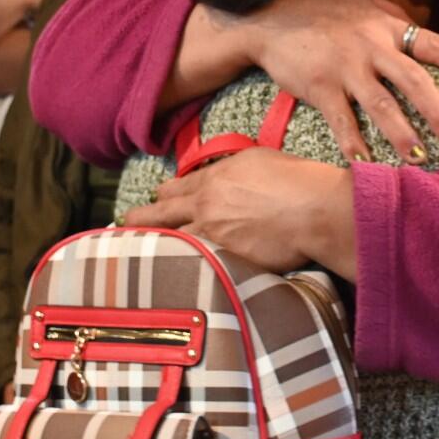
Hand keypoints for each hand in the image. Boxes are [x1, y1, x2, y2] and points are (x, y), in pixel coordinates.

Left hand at [127, 148, 358, 278]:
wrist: (315, 209)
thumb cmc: (296, 180)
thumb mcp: (259, 160)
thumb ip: (234, 168)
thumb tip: (224, 175)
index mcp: (214, 179)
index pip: (176, 188)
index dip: (162, 195)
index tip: (155, 200)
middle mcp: (206, 205)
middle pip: (160, 214)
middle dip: (138, 219)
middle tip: (123, 224)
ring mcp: (213, 235)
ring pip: (172, 243)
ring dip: (156, 249)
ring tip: (139, 257)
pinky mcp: (226, 260)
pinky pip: (197, 266)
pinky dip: (184, 270)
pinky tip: (170, 278)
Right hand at [237, 0, 438, 159]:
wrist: (270, 15)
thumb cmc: (321, 8)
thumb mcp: (362, 1)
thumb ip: (391, 19)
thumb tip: (421, 32)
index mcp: (387, 26)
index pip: (432, 43)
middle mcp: (371, 46)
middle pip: (413, 79)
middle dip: (437, 108)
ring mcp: (346, 67)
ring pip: (381, 104)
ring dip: (402, 133)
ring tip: (418, 157)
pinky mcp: (321, 86)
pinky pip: (341, 120)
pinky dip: (354, 144)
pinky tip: (365, 163)